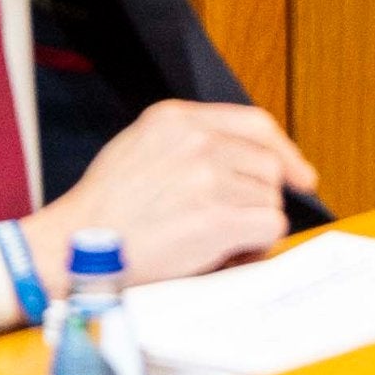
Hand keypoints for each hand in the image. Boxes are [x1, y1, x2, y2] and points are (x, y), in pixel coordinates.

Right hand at [28, 101, 318, 287]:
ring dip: (253, 225)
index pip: (254, 123)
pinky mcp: (216, 218)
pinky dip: (256, 246)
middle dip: (259, 199)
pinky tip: (227, 255)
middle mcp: (196, 140)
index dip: (284, 151)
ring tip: (218, 243)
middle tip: (238, 227)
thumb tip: (239, 158)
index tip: (300, 175)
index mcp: (176, 118)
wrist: (75, 248)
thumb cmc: (103, 211)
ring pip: (269, 199)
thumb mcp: (138, 148)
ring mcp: (208, 176)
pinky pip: (268, 226)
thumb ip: (186, 142)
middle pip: (268, 164)